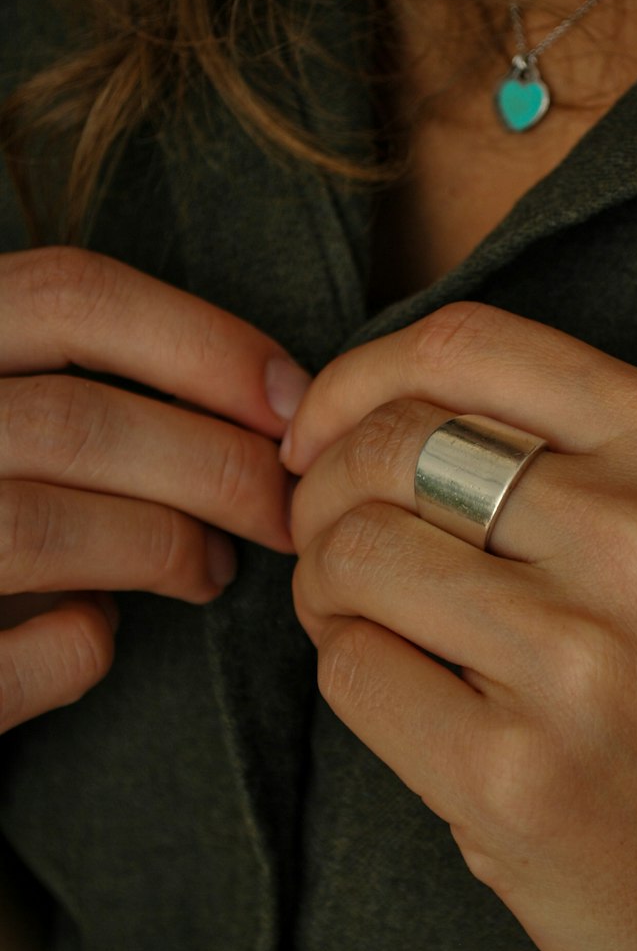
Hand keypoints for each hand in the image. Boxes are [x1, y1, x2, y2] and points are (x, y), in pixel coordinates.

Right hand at [0, 245, 308, 733]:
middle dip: (213, 465)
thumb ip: (59, 383)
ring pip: (41, 529)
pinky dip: (76, 648)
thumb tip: (245, 406)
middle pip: (74, 418)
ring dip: (159, 548)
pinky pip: (5, 657)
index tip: (294, 403)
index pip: (68, 294)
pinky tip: (95, 634)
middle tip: (280, 510)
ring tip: (210, 570)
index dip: (204, 342)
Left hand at [286, 303, 636, 950]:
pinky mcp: (515, 780)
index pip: (464, 344)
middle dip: (323, 492)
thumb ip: (569, 461)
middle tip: (332, 546)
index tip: (325, 436)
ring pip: (351, 554)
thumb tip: (368, 429)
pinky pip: (351, 673)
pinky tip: (403, 696)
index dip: (359, 382)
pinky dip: (349, 675)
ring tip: (367, 625)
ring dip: (328, 589)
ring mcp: (577, 660)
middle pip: (388, 446)